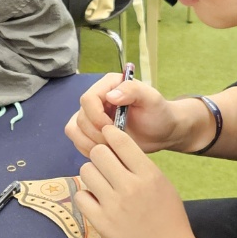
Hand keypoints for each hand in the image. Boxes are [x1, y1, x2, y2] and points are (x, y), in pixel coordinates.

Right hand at [65, 73, 207, 156]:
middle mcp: (96, 98)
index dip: (96, 117)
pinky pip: (77, 140)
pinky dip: (87, 149)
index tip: (113, 129)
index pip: (88, 99)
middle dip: (96, 133)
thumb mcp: (152, 99)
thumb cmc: (159, 114)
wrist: (162, 132)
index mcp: (109, 85)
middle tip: (115, 142)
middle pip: (80, 117)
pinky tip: (106, 152)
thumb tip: (110, 96)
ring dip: (90, 143)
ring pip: (74, 130)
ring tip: (111, 148)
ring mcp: (91, 115)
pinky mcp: (89, 131)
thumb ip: (133, 91)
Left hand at [75, 126, 202, 237]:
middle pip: (98, 153)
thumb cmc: (170, 220)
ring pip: (86, 172)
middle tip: (105, 167)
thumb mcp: (163, 185)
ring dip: (92, 175)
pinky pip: (81, 197)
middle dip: (100, 157)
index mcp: (149, 174)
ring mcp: (113, 205)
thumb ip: (140, 167)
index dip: (110, 135)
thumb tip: (116, 150)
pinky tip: (96, 202)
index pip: (119, 140)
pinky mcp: (101, 222)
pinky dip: (86, 197)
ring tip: (101, 185)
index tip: (108, 139)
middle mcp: (129, 186)